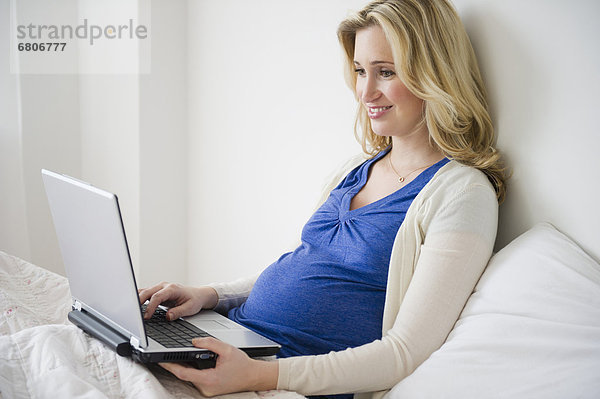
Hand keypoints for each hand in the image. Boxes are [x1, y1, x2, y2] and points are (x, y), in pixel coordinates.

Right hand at [138, 282, 217, 319]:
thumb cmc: (194, 300)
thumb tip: (168, 316)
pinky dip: (138, 299)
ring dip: (136, 300)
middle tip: (134, 315)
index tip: (146, 317)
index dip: (150, 307)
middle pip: (147, 292)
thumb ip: (178, 312)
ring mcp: (159, 288)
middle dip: (138, 302)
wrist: (198, 294)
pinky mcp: (157, 291)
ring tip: (130, 311)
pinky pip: (145, 293)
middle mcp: (164, 286)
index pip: (157, 297)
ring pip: (144, 291)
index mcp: (172, 289)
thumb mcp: (190, 308)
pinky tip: (133, 306)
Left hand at [159, 337, 277, 395]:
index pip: (184, 373)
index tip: (160, 361)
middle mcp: (206, 388)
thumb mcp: (227, 349)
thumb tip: (194, 341)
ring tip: (172, 357)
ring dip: (183, 368)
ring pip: (189, 378)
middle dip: (174, 365)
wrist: (253, 377)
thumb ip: (209, 343)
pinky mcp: (208, 389)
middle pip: (184, 376)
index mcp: (209, 379)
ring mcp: (207, 390)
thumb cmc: (242, 364)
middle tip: (163, 355)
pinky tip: (186, 362)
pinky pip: (195, 379)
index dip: (170, 366)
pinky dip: (190, 371)